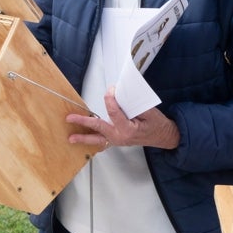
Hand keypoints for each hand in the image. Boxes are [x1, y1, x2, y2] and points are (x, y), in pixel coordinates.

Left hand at [65, 87, 180, 150]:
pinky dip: (92, 141)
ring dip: (83, 137)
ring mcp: (117, 141)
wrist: (163, 136)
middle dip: (83, 122)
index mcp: (129, 129)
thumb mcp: (149, 111)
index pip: (114, 112)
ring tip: (70, 138)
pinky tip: (81, 140)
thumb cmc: (157, 124)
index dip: (111, 99)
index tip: (111, 89)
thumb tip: (117, 95)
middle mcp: (120, 137)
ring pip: (98, 139)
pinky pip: (102, 142)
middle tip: (69, 118)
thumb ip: (133, 104)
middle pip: (99, 128)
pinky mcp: (116, 141)